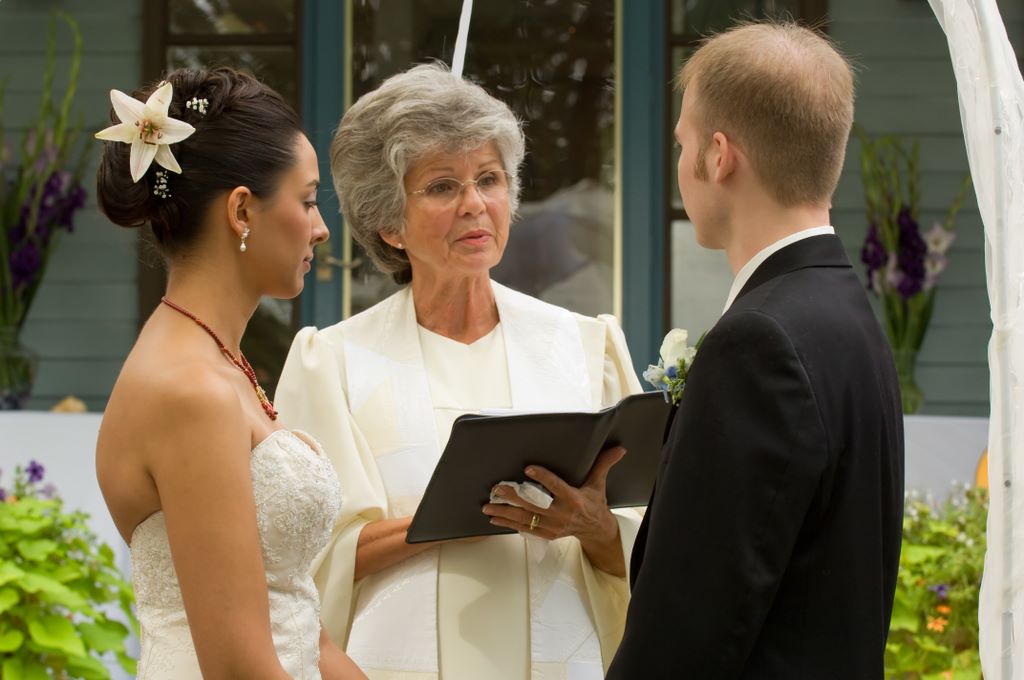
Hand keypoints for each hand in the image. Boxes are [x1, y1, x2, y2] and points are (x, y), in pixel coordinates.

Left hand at [481, 446, 626, 574]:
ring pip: (525, 518)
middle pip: (534, 504)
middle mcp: (561, 514)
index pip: (556, 487)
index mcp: (574, 499)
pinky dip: (508, 523)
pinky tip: (494, 517)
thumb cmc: (594, 503)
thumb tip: (619, 448)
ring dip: (505, 511)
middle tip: (497, 488)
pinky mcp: (546, 533)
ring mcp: (552, 526)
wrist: (595, 530)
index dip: (543, 477)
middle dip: (513, 497)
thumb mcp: (598, 483)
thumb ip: (604, 464)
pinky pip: (524, 528)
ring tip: (488, 504)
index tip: (528, 468)